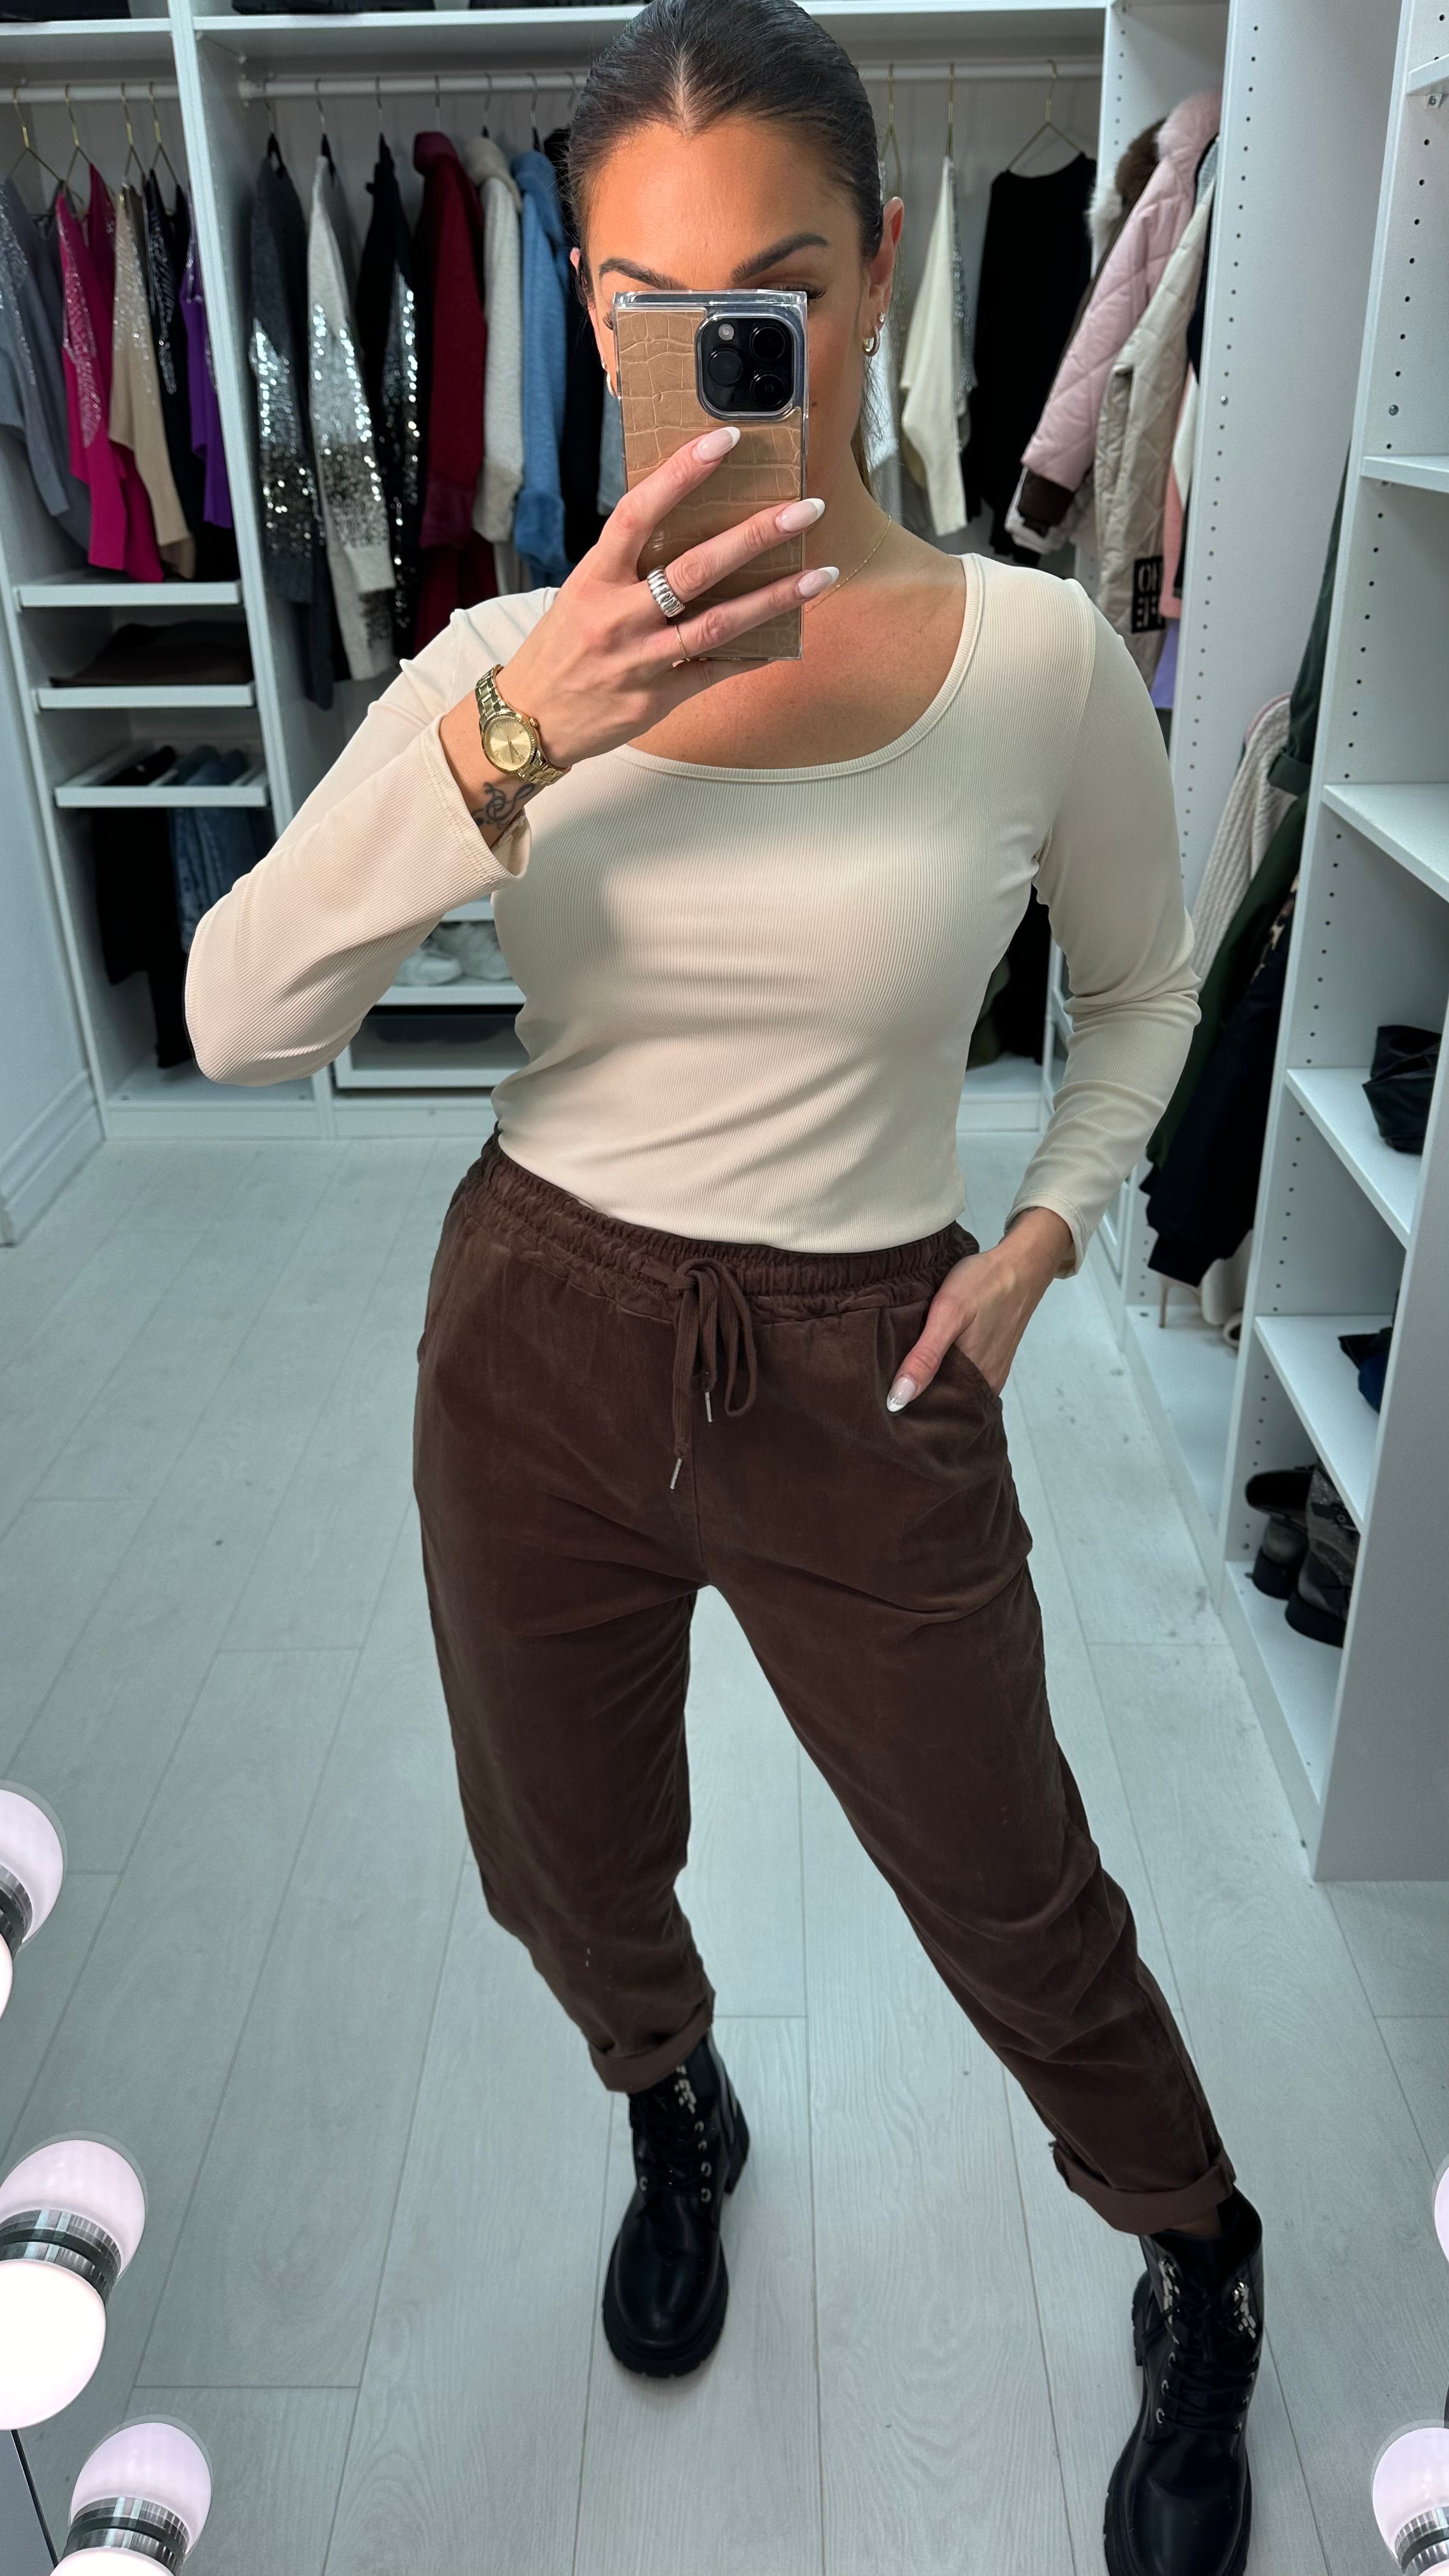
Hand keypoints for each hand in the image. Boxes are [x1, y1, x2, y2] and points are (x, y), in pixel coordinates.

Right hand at [439, 426, 836, 807]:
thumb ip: (628, 564)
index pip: (639, 513)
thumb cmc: (562, 648)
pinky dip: (753, 653)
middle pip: (694, 567)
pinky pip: (715, 670)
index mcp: (594, 579)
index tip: (726, 440)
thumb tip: (688, 524)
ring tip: (819, 576)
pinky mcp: (656, 699)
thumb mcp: (582, 594)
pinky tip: (787, 637)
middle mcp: (617, 616)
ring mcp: (639, 660)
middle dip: (755, 536)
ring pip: (717, 623)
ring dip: (774, 598)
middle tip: (805, 510)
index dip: (681, 473)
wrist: (530, 721)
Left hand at [885, 1207, 1074, 1406]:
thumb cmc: (984, 1285)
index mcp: (977, 1380)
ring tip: (900, 1373)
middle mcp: (987, 1381)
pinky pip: (963, 1371)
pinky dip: (944, 1367)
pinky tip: (928, 1357)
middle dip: (917, 1397)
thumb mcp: (948, 1316)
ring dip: (930, 1382)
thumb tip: (898, 1399)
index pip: (935, 1410)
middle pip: (945, 1400)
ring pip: (953, 1385)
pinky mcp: (993, 1355)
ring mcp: (992, 1369)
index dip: (909, 1408)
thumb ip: (925, 1357)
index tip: (882, 1403)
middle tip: (883, 1387)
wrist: (1020, 1263)